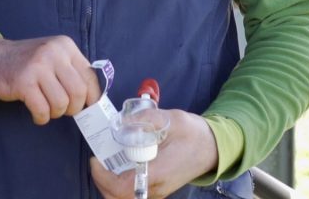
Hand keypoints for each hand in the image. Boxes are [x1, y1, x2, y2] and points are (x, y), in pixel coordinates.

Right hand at [0, 35, 100, 124]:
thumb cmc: (28, 62)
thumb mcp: (53, 56)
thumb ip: (72, 71)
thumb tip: (93, 100)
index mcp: (65, 46)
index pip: (90, 77)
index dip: (92, 97)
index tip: (87, 107)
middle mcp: (53, 53)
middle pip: (78, 92)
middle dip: (74, 108)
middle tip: (64, 110)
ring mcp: (37, 67)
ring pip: (61, 103)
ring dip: (56, 113)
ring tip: (47, 108)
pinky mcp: (23, 82)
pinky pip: (42, 110)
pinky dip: (41, 118)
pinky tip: (37, 114)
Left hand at [89, 110, 216, 198]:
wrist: (212, 147)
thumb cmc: (193, 134)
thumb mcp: (171, 119)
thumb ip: (146, 118)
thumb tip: (122, 121)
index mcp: (158, 173)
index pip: (123, 187)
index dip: (103, 178)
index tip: (95, 160)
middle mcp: (156, 188)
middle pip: (118, 198)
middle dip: (102, 182)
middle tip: (98, 162)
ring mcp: (157, 191)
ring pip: (124, 198)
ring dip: (109, 185)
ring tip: (105, 164)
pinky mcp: (157, 189)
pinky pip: (132, 194)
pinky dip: (119, 185)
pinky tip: (118, 166)